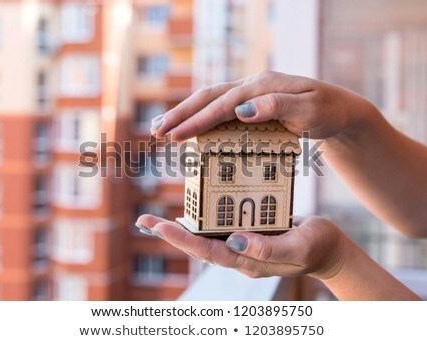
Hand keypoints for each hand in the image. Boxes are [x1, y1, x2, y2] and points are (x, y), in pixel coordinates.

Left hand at [135, 214, 347, 279]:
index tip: (160, 227)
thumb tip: (234, 241)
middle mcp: (240, 255)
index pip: (209, 252)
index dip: (184, 240)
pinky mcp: (248, 234)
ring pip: (205, 238)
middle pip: (199, 246)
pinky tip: (191, 210)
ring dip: (180, 230)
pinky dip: (201, 220)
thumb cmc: (317, 247)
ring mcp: (242, 246)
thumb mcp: (298, 246)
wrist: (328, 250)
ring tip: (155, 219)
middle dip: (171, 235)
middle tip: (144, 221)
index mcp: (249, 261)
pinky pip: (219, 228)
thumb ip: (268, 247)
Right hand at [151, 70, 371, 140]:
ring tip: (162, 128)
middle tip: (156, 132)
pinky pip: (220, 108)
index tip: (176, 135)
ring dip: (185, 113)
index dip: (198, 120)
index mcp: (263, 85)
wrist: (338, 110)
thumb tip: (242, 111)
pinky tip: (190, 126)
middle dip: (181, 114)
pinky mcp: (252, 103)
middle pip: (209, 96)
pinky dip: (201, 116)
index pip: (224, 104)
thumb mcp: (310, 110)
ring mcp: (251, 93)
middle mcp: (253, 85)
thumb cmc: (327, 111)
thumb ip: (278, 106)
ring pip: (210, 99)